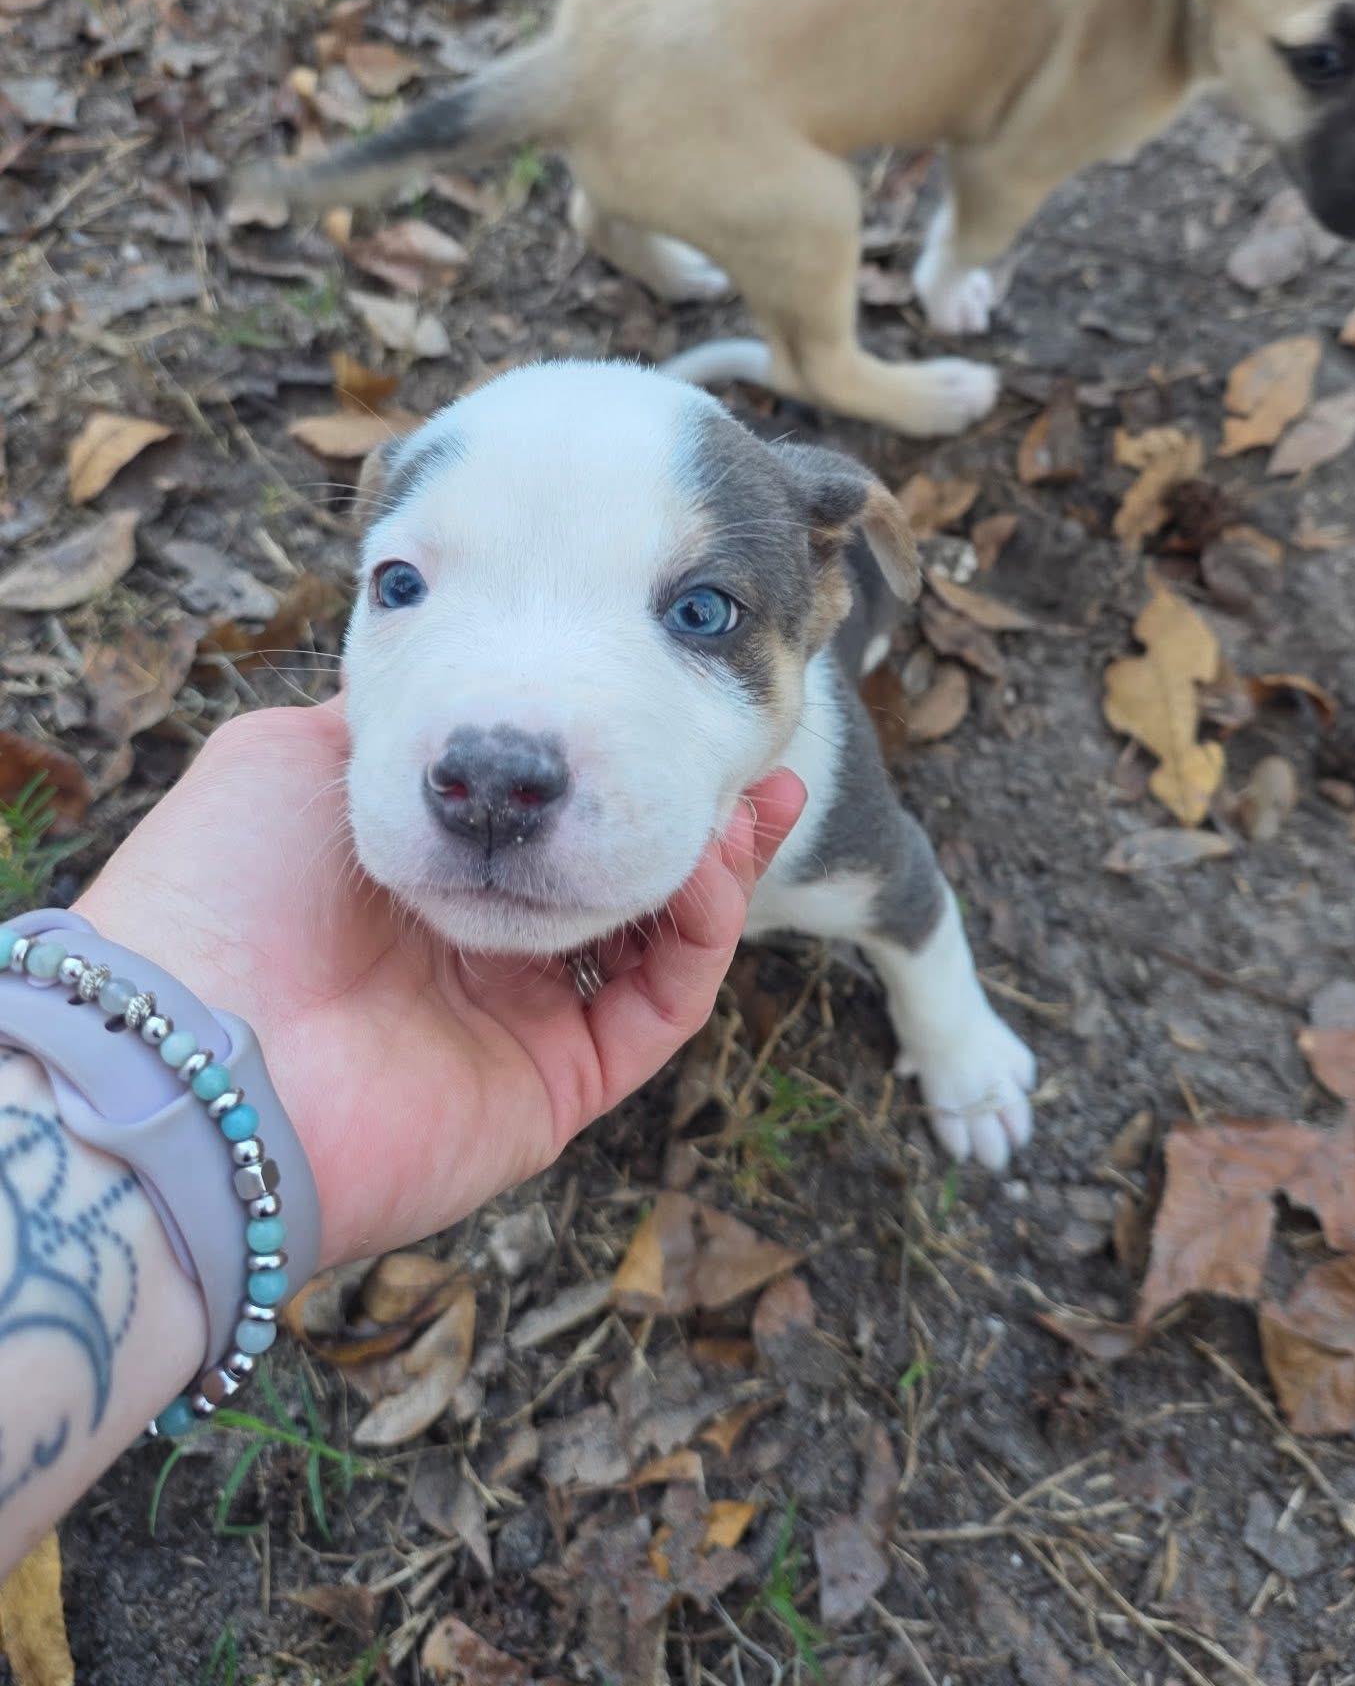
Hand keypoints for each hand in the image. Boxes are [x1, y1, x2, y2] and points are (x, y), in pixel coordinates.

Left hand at [74, 700, 802, 1266]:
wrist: (189, 1045)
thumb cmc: (222, 885)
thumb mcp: (297, 754)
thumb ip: (395, 714)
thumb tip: (457, 669)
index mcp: (414, 869)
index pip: (540, 809)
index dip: (603, 755)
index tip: (658, 691)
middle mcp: (472, 947)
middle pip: (610, 869)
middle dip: (680, 805)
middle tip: (748, 748)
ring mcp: (519, 1022)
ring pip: (656, 940)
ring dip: (718, 866)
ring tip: (761, 795)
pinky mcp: (555, 1089)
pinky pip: (660, 1009)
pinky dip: (703, 937)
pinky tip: (715, 863)